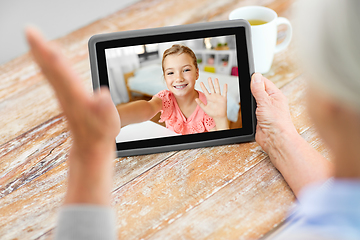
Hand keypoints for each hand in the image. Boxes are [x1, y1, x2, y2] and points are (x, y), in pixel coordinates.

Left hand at [26, 27, 120, 204]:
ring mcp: (64, 96)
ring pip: (50, 72)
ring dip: (42, 55)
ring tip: (36, 40)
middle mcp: (66, 94)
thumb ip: (105, 108)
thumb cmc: (100, 135)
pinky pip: (54, 77)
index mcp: (76, 97)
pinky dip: (48, 65)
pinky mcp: (66, 98)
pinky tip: (47, 59)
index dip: (52, 55)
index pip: (61, 72)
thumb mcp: (109, 123)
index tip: (40, 39)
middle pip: (51, 68)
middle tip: (30, 30)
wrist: (90, 149)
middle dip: (40, 49)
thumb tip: (102, 93)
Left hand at [196, 78, 227, 129]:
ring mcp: (219, 97)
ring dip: (217, 84)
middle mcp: (214, 96)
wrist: (218, 116)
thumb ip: (200, 103)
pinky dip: (225, 88)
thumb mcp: (205, 108)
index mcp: (209, 98)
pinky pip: (224, 93)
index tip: (200, 82)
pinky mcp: (223, 99)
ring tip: (216, 79)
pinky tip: (225, 84)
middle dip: (210, 83)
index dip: (203, 87)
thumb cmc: (212, 113)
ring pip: (218, 88)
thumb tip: (195, 99)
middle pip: (212, 88)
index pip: (205, 91)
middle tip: (209, 78)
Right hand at [250, 73, 296, 152]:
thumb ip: (258, 89)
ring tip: (247, 99)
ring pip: (255, 101)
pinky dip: (249, 110)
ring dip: (250, 100)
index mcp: (276, 95)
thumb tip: (255, 76)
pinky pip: (253, 111)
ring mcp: (266, 111)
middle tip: (246, 88)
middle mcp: (271, 102)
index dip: (255, 79)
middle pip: (259, 90)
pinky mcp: (260, 119)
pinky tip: (248, 109)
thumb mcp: (265, 101)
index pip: (264, 82)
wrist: (276, 140)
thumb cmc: (277, 122)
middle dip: (251, 90)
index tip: (248, 77)